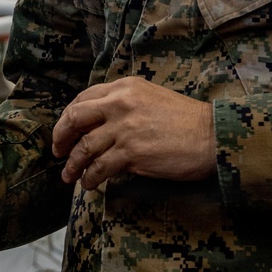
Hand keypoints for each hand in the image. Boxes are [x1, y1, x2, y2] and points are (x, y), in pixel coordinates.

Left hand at [52, 77, 214, 189]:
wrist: (213, 136)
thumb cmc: (187, 121)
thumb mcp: (152, 98)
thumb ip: (125, 104)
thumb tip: (99, 125)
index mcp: (125, 87)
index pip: (84, 98)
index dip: (69, 117)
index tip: (65, 131)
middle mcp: (120, 103)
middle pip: (75, 118)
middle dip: (60, 136)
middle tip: (58, 152)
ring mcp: (124, 128)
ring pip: (85, 147)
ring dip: (73, 165)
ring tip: (69, 176)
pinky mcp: (131, 152)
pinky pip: (100, 167)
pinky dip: (90, 178)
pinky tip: (90, 184)